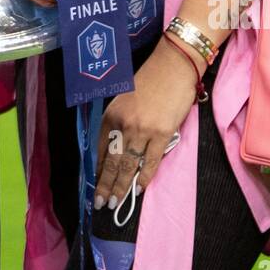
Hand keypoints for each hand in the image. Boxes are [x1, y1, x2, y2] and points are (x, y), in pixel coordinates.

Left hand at [94, 36, 200, 207]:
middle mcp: (123, 124)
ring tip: (115, 203)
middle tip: (101, 203)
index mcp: (111, 115)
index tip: (96, 185)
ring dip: (121, 187)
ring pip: (128, 165)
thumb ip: (120, 122)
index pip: (101, 148)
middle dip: (106, 185)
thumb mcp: (125, 99)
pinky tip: (139, 190)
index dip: (99, 169)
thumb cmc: (151, 80)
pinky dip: (144, 178)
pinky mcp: (162, 133)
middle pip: (112, 161)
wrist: (173, 66)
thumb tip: (116, 147)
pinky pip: (151, 161)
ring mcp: (142, 130)